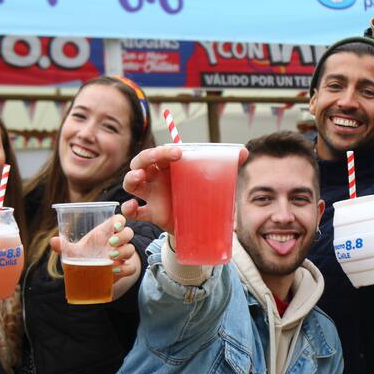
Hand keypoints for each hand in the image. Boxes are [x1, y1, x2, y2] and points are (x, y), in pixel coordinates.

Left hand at [49, 214, 136, 281]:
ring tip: (111, 258)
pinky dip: (125, 268)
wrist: (92, 276)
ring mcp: (122, 255)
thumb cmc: (85, 257)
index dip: (120, 221)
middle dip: (122, 237)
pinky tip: (115, 270)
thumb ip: (65, 247)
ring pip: (131, 249)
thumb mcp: (75, 252)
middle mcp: (117, 242)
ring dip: (123, 252)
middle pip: (129, 232)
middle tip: (110, 244)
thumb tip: (53, 241)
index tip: (114, 227)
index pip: (119, 220)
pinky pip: (131, 267)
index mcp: (106, 232)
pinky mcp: (125, 268)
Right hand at [122, 145, 248, 233]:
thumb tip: (245, 151)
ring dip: (132, 177)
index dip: (165, 149)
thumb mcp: (215, 181)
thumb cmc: (203, 194)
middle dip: (146, 157)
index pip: (161, 152)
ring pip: (132, 182)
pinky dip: (128, 209)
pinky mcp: (151, 213)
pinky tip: (131, 207)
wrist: (200, 223)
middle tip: (156, 159)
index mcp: (170, 165)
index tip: (178, 152)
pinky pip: (133, 211)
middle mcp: (157, 177)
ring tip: (139, 177)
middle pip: (142, 162)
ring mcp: (151, 195)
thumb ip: (228, 166)